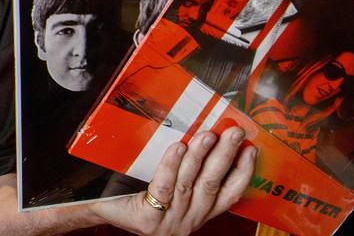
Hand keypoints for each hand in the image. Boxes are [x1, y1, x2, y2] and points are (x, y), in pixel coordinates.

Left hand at [92, 127, 255, 235]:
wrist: (102, 209)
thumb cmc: (137, 195)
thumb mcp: (170, 189)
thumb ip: (187, 171)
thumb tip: (207, 133)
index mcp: (199, 213)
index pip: (229, 195)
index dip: (243, 172)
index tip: (252, 149)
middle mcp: (189, 219)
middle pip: (212, 184)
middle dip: (226, 156)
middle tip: (234, 132)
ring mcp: (169, 221)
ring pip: (190, 184)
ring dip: (201, 156)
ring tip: (208, 134)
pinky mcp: (149, 218)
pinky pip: (163, 187)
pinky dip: (172, 166)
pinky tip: (179, 148)